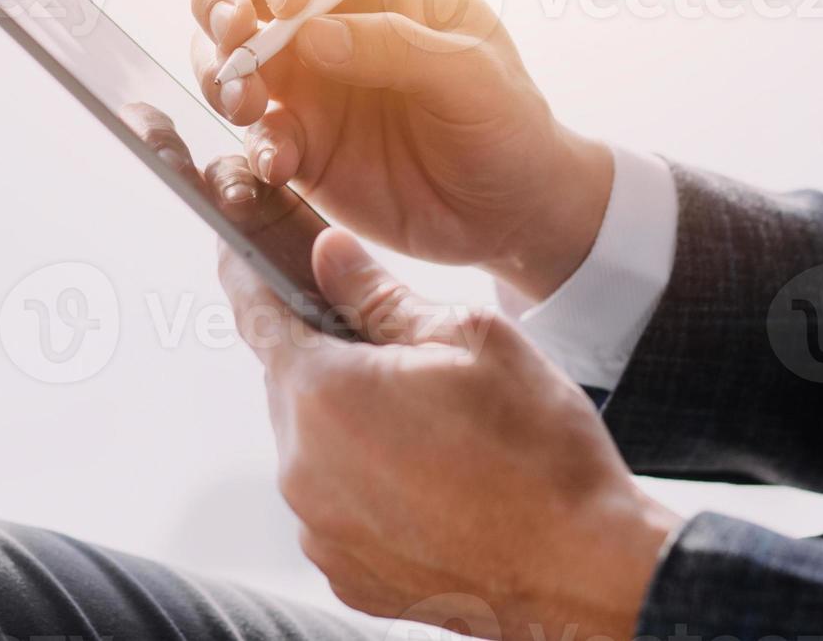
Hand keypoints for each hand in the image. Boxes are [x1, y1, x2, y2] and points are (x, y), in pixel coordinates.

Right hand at [192, 0, 609, 298]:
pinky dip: (252, 144)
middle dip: (217, 2)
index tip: (284, 0)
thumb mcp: (472, 77)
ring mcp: (306, 80)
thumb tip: (309, 35)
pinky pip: (250, 131)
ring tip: (245, 106)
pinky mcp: (297, 139)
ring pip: (225, 51)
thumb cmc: (507, 125)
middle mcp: (330, 19)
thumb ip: (394, 47)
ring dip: (219, 72)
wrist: (508, 213)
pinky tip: (280, 163)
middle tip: (232, 42)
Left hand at [222, 227, 676, 639]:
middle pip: (292, 387)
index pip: (255, 314)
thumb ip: (379, 294)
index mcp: (323, 393)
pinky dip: (367, 491)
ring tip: (436, 440)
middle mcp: (302, 466)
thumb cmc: (539, 454)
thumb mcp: (469, 339)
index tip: (238, 256)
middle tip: (404, 366)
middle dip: (332, 365)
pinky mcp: (342, 571)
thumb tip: (327, 253)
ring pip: (314, 450)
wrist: (584, 568)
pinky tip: (431, 489)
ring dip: (352, 432)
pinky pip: (335, 509)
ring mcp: (317, 527)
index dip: (246, 276)